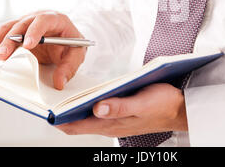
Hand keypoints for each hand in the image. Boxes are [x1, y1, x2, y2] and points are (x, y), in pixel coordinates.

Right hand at [0, 10, 85, 89]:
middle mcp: (37, 18)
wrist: (66, 39)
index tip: (27, 45)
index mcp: (55, 19)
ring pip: (7, 29)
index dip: (34, 31)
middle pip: (20, 25)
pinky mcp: (17, 33)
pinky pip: (3, 37)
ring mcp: (25, 24)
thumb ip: (69, 67)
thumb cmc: (71, 42)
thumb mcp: (77, 54)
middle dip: (9, 41)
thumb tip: (59, 82)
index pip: (43, 20)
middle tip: (2, 57)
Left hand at [56, 83, 187, 136]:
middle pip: (77, 124)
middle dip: (61, 115)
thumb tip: (96, 108)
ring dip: (72, 111)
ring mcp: (114, 121)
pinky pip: (96, 114)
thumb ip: (119, 107)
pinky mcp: (120, 115)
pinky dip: (85, 107)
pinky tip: (85, 97)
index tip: (44, 109)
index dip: (59, 119)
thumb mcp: (142, 102)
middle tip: (46, 100)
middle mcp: (110, 125)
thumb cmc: (163, 104)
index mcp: (112, 123)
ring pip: (86, 119)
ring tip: (60, 97)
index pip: (76, 126)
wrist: (180, 108)